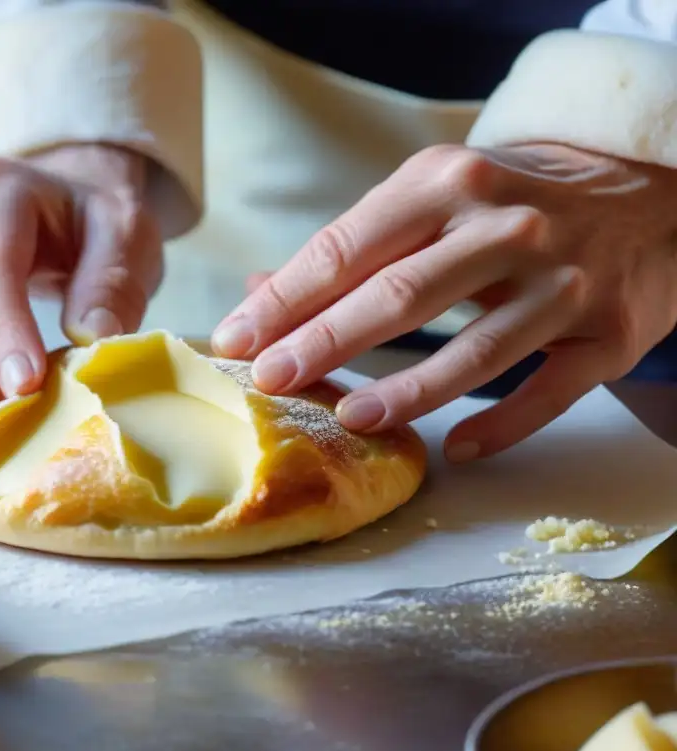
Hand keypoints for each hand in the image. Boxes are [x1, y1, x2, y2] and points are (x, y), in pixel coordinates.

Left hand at [213, 143, 676, 461]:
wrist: (645, 190)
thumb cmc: (510, 201)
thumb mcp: (432, 196)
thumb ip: (350, 245)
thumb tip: (258, 291)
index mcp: (446, 183)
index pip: (346, 248)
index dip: (284, 300)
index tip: (233, 339)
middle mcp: (506, 226)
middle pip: (398, 295)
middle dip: (322, 342)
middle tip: (268, 380)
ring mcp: (562, 281)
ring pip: (474, 351)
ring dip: (405, 390)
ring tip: (348, 416)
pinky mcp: (608, 332)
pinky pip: (548, 390)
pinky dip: (502, 424)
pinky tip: (458, 448)